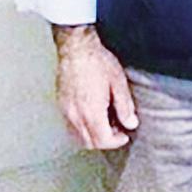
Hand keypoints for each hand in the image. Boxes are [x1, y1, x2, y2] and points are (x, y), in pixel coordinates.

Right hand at [52, 24, 137, 148]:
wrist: (76, 49)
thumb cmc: (97, 62)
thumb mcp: (118, 83)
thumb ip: (125, 106)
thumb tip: (131, 123)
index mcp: (91, 112)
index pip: (102, 140)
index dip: (116, 141)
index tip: (125, 135)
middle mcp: (75, 116)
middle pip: (89, 142)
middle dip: (105, 140)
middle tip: (117, 129)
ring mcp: (65, 112)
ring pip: (78, 137)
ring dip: (93, 136)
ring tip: (106, 121)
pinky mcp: (61, 106)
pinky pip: (70, 127)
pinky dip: (82, 129)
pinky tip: (92, 115)